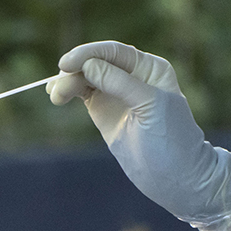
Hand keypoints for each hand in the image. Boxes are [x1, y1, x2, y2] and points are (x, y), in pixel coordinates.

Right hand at [47, 40, 230, 230]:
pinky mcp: (104, 110)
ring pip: (85, 77)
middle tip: (57, 89)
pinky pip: (82, 92)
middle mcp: (132, 76)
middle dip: (74, 71)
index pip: (114, 52)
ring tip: (55, 97)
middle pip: (95, 62)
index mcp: (149, 69)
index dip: (88, 54)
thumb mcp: (150, 106)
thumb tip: (87, 65)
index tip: (65, 64)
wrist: (175, 177)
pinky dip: (68, 91)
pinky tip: (56, 95)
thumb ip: (119, 83)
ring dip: (67, 82)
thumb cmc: (172, 140)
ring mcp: (116, 93)